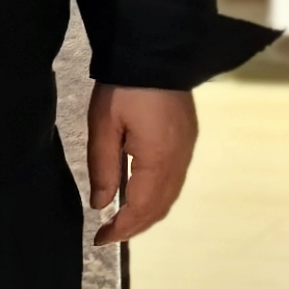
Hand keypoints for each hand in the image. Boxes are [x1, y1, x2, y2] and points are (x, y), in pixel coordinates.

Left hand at [83, 85, 197, 247]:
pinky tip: (141, 193)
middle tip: (109, 234)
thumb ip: (103, 168)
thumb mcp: (103, 126)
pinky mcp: (188, 137)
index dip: (121, 229)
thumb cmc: (124, 87)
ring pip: (171, 195)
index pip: (141, 208)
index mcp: (158, 159)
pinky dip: (159, 195)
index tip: (100, 239)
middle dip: (136, 226)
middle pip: (160, 207)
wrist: (155, 50)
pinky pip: (176, 179)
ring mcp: (187, 148)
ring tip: (123, 219)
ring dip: (148, 212)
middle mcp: (179, 160)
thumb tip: (101, 205)